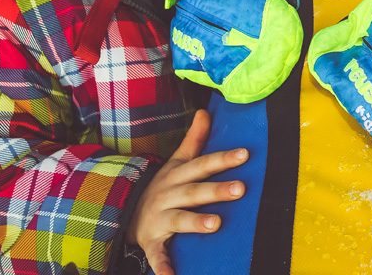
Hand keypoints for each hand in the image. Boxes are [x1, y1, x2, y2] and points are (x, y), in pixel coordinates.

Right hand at [127, 110, 248, 274]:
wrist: (125, 214)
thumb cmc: (163, 187)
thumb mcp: (175, 162)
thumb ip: (193, 140)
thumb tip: (204, 111)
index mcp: (176, 176)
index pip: (202, 164)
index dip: (223, 158)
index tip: (245, 153)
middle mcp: (168, 195)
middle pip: (194, 191)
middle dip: (216, 190)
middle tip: (241, 188)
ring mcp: (159, 219)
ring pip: (179, 220)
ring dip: (196, 222)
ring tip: (216, 224)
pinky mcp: (152, 242)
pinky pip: (158, 256)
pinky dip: (164, 267)